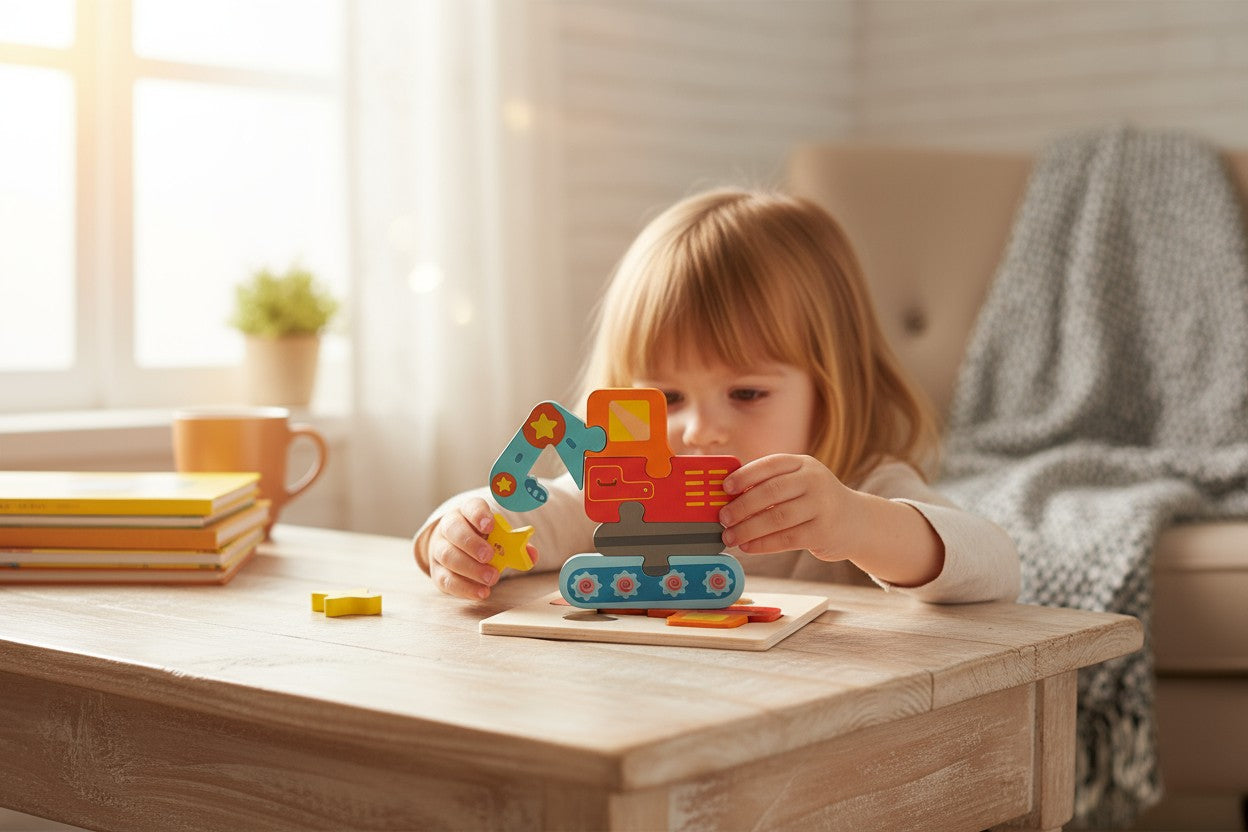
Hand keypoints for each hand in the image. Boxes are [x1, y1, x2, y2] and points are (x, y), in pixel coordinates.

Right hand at [425, 498, 538, 599]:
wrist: (459, 550)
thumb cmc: (484, 540)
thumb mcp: (499, 536)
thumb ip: (516, 544)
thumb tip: (531, 555)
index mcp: (467, 512)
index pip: (471, 507)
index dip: (479, 515)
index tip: (490, 526)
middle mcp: (449, 527)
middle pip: (454, 530)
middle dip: (472, 544)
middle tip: (489, 556)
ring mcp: (439, 549)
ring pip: (448, 556)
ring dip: (470, 568)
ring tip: (492, 578)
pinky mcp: (437, 571)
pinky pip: (446, 580)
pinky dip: (465, 588)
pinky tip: (482, 592)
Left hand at [718, 454, 857, 560]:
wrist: (856, 522)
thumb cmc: (814, 501)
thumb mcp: (799, 483)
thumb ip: (770, 484)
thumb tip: (728, 498)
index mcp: (803, 464)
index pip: (770, 464)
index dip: (745, 475)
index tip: (725, 488)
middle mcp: (815, 480)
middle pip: (771, 492)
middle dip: (742, 506)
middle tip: (723, 518)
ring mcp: (821, 506)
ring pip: (777, 518)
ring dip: (748, 529)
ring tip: (730, 536)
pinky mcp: (823, 532)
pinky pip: (786, 539)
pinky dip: (763, 544)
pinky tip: (748, 547)